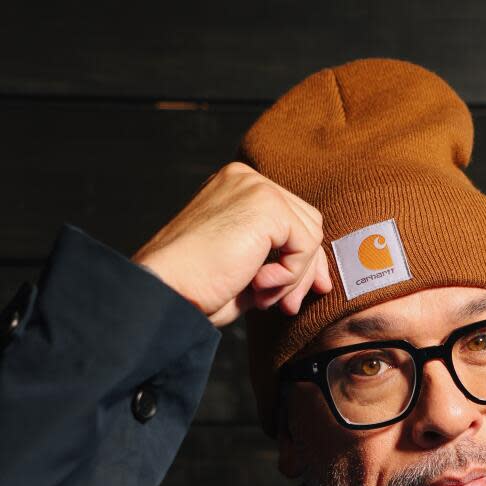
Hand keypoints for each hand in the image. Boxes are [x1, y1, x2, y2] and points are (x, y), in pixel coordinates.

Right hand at [131, 162, 332, 327]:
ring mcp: (255, 187)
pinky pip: (305, 246)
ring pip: (309, 235)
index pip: (291, 218)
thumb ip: (276, 259)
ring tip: (262, 295)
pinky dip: (290, 275)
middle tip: (287, 306)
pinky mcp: (266, 204)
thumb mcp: (245, 267)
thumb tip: (317, 275)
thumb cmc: (196, 285)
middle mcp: (246, 180)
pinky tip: (259, 285)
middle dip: (303, 271)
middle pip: (307, 223)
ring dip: (293, 277)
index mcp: (236, 189)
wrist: (169, 288)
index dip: (303, 260)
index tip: (298, 294)